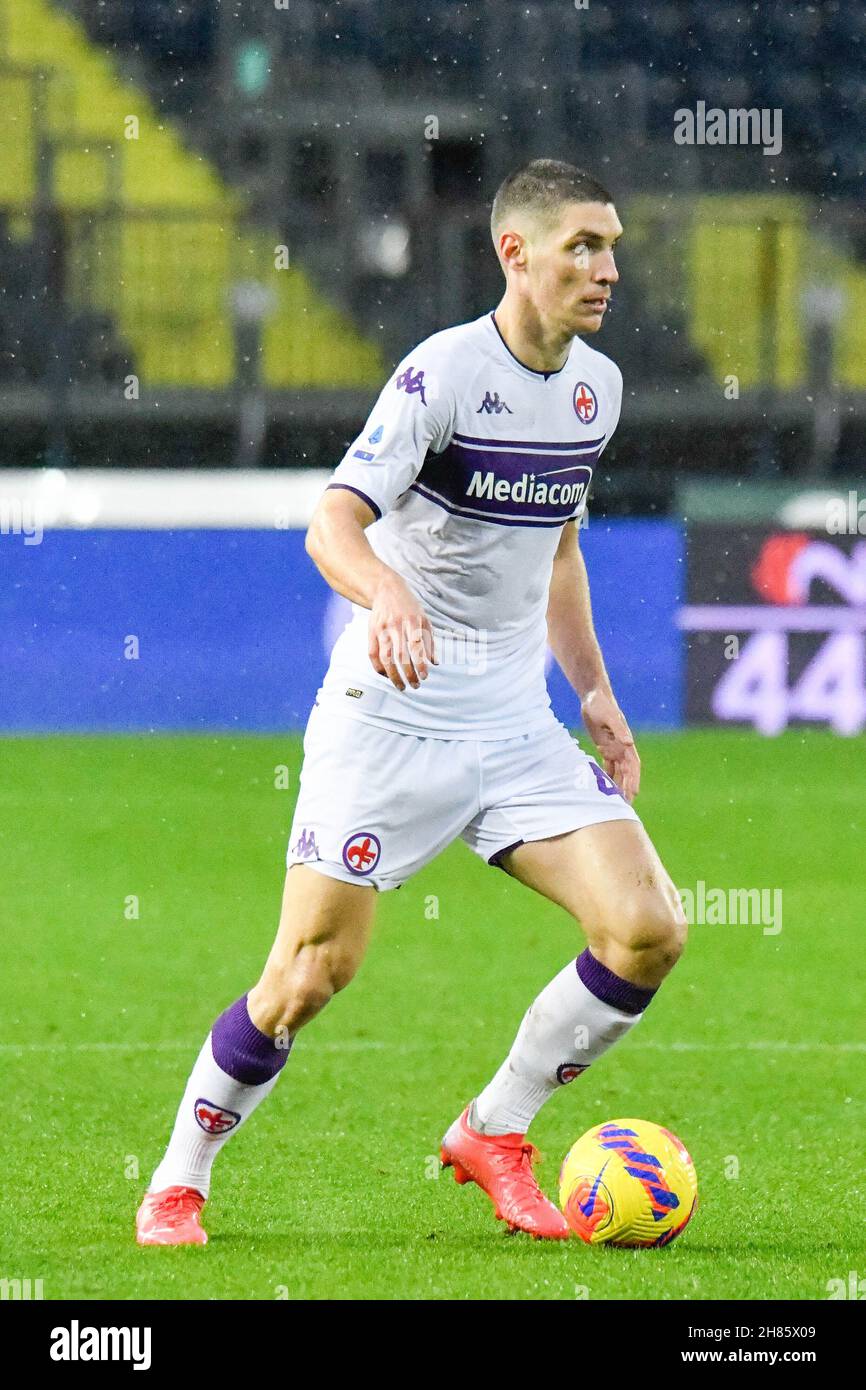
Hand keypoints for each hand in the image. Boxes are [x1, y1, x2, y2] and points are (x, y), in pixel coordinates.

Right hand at [368, 573, 436, 690]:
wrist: (386, 590)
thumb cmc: (409, 607)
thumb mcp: (424, 620)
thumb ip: (430, 641)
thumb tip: (435, 663)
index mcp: (412, 622)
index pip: (416, 646)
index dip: (420, 663)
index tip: (425, 676)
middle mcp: (396, 626)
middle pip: (401, 655)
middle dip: (409, 674)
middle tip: (415, 686)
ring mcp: (382, 630)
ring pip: (386, 658)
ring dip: (394, 676)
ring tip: (401, 687)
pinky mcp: (371, 632)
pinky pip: (373, 655)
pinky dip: (379, 668)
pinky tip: (388, 676)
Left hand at [581, 687, 640, 801]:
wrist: (593, 697)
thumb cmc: (602, 705)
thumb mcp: (610, 716)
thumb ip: (620, 729)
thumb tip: (630, 742)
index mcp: (626, 742)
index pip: (633, 765)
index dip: (634, 779)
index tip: (633, 793)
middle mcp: (622, 748)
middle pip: (627, 772)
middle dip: (627, 787)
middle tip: (626, 805)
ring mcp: (614, 748)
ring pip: (619, 771)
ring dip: (619, 785)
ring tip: (617, 802)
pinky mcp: (605, 747)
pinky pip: (608, 766)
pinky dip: (608, 776)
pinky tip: (605, 788)